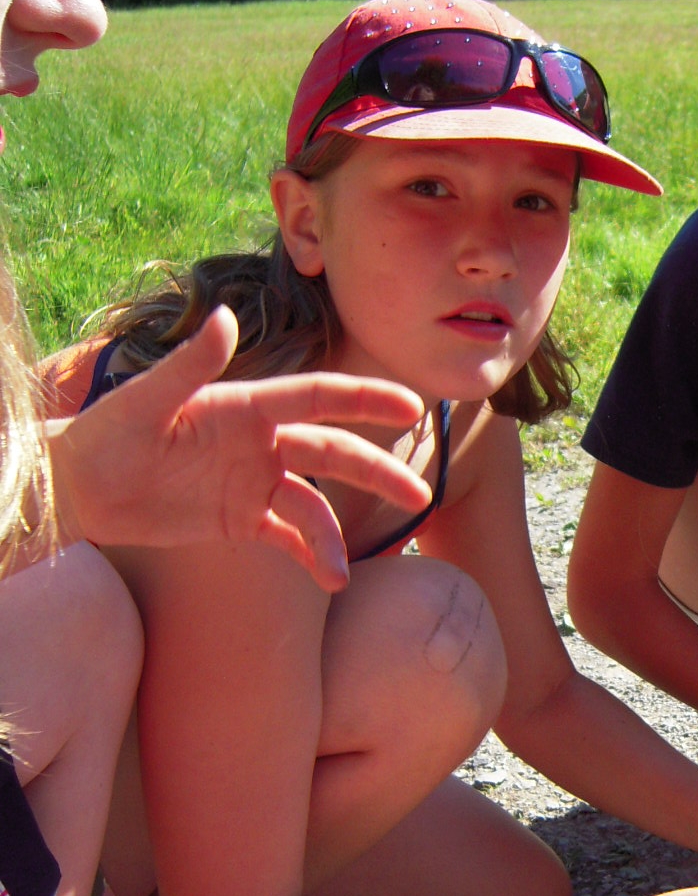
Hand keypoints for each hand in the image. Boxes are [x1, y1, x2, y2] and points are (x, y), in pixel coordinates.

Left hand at [48, 306, 430, 590]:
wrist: (81, 488)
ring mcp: (255, 482)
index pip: (317, 397)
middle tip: (417, 496)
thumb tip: (225, 316)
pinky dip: (312, 555)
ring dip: (333, 534)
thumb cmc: (106, 435)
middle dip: (376, 472)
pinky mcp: (242, 520)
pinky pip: (288, 537)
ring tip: (339, 573)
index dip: (365, 400)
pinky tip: (328, 579)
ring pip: (314, 503)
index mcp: (245, 406)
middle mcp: (260, 442)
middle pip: (332, 452)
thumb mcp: (144, 402)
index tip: (409, 407)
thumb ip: (189, 364)